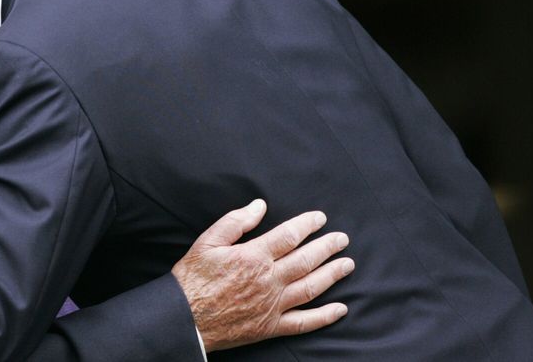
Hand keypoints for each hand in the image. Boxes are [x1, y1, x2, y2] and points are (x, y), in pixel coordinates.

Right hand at [172, 199, 352, 350]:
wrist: (184, 317)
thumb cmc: (194, 278)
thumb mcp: (208, 242)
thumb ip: (235, 222)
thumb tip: (259, 206)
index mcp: (253, 256)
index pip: (289, 236)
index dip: (308, 225)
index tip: (320, 218)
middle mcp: (268, 280)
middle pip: (306, 260)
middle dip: (328, 247)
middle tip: (342, 239)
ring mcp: (272, 305)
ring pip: (311, 288)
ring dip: (332, 275)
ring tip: (347, 265)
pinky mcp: (271, 326)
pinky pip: (304, 322)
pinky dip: (325, 316)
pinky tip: (340, 308)